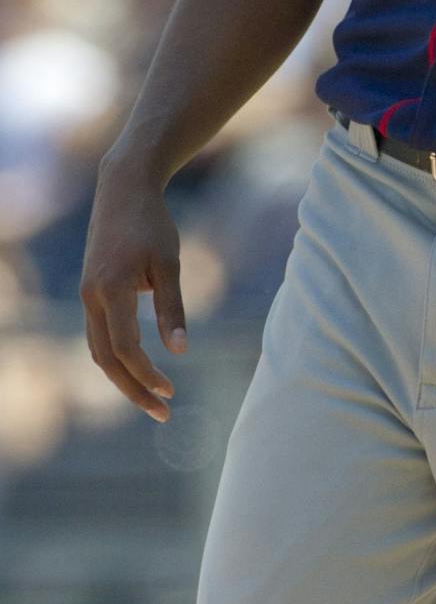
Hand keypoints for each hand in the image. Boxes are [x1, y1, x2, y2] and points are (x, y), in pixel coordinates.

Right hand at [79, 155, 187, 420]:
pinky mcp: (91, 291)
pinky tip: (140, 367)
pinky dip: (117, 356)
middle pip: (106, 359)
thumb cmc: (152, 224)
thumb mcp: (169, 262)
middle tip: (163, 413)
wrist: (123, 190)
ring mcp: (87, 295)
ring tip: (154, 397)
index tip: (172, 392)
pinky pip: (100, 334)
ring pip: (99, 349)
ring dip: (123, 377)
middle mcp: (91, 297)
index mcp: (111, 291)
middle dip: (133, 389)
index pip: (125, 348)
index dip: (147, 375)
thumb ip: (173, 307)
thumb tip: (180, 351)